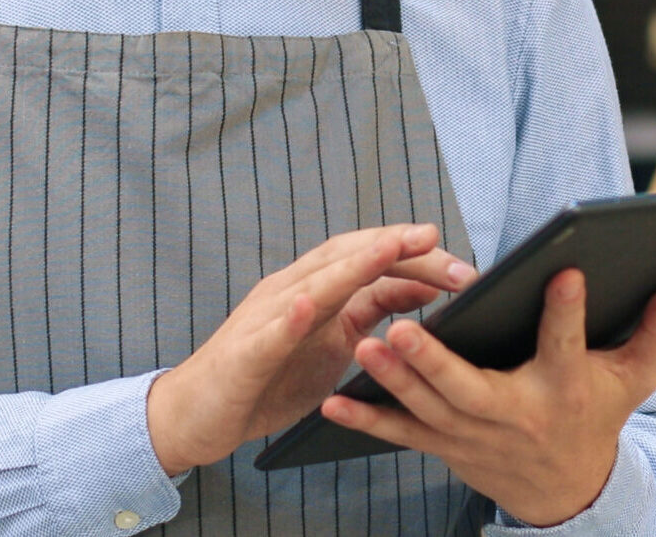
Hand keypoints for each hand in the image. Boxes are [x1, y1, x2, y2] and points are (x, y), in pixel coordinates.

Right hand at [145, 223, 474, 473]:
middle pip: (348, 258)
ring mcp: (264, 320)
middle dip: (394, 247)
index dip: (413, 255)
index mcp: (316, 291)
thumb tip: (426, 290)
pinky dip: (289, 318)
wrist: (196, 413)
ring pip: (313, 284)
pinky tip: (309, 306)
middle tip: (437, 241)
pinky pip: (268, 334)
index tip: (459, 261)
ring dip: (352, 265)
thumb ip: (373, 312)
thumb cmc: (267, 377)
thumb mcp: (334, 342)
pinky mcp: (243, 356)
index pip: (370, 259)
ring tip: (387, 248)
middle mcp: (291, 293)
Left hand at [320, 270, 655, 527]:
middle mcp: (516, 416)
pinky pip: (401, 436)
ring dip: (392, 381)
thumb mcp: (635, 377)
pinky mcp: (446, 448)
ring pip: (427, 410)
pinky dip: (366, 422)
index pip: (566, 345)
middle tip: (400, 326)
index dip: (567, 311)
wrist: (567, 491)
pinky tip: (331, 402)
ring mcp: (475, 438)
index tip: (564, 270)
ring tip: (363, 343)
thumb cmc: (599, 414)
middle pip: (470, 389)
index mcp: (564, 389)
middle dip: (433, 360)